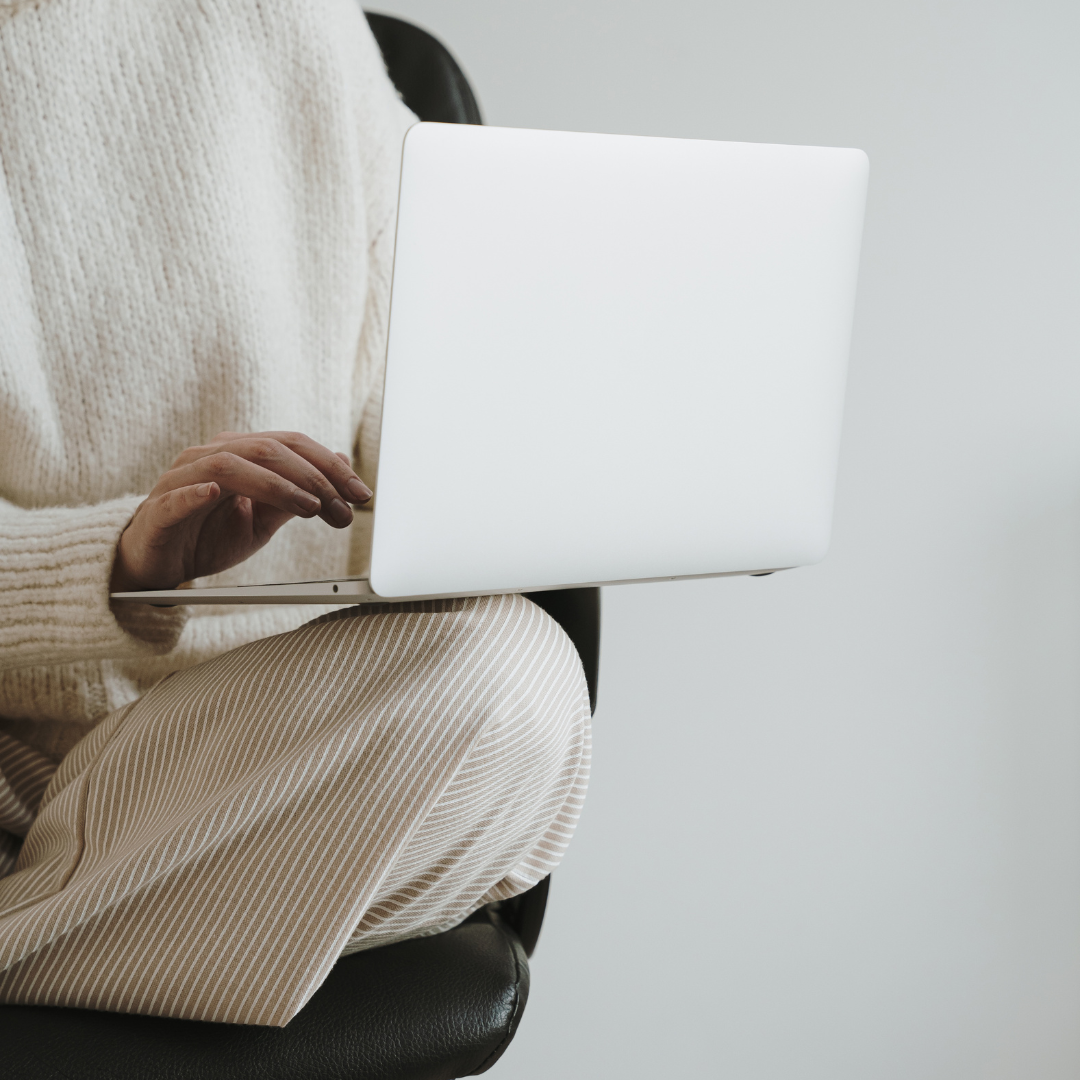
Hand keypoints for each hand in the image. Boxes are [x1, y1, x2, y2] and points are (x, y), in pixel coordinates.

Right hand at [110, 431, 371, 591]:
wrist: (158, 566)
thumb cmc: (209, 536)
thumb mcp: (263, 520)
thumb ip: (298, 495)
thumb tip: (340, 467)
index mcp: (240, 454)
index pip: (291, 445)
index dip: (331, 466)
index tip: (361, 494)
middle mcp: (211, 457)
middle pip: (268, 450)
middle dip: (314, 478)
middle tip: (343, 507)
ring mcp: (181, 479)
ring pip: (229, 466)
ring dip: (275, 485)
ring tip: (308, 507)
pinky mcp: (157, 510)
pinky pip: (176, 496)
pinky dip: (196, 492)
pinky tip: (216, 493)